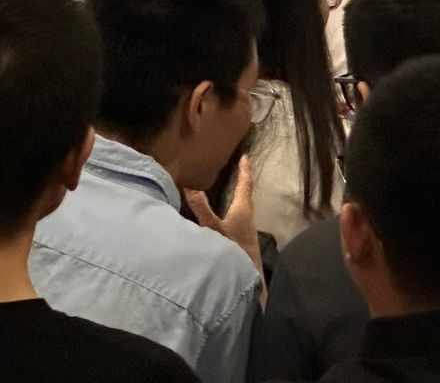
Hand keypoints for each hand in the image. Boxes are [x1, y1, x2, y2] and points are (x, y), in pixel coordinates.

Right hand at [184, 158, 261, 277]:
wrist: (249, 281)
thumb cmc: (234, 251)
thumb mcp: (214, 229)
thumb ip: (201, 209)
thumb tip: (190, 186)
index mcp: (243, 210)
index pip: (244, 185)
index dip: (244, 171)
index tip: (245, 157)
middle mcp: (248, 217)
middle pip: (247, 195)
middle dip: (243, 181)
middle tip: (241, 169)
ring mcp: (247, 230)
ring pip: (245, 207)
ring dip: (241, 196)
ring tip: (235, 189)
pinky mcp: (245, 241)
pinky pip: (241, 218)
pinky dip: (237, 210)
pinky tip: (230, 218)